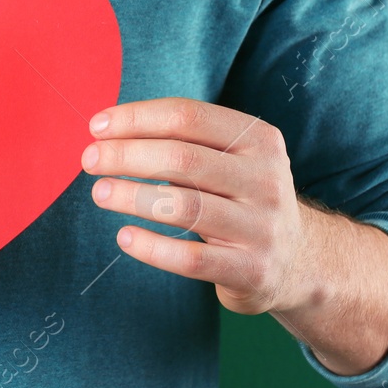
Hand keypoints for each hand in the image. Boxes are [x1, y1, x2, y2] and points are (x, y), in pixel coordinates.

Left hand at [82, 97, 314, 315]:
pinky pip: (191, 260)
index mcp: (258, 139)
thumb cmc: (241, 198)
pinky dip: (151, 247)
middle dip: (126, 155)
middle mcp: (265, 179)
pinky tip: (124, 237)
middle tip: (89, 160)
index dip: (136, 119)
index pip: (188, 116)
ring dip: (132, 197)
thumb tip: (108, 131)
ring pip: (184, 206)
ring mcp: (261, 227)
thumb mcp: (231, 159)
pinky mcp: (251, 270)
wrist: (297, 260)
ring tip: (99, 193)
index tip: (97, 128)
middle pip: (183, 157)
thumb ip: (185, 142)